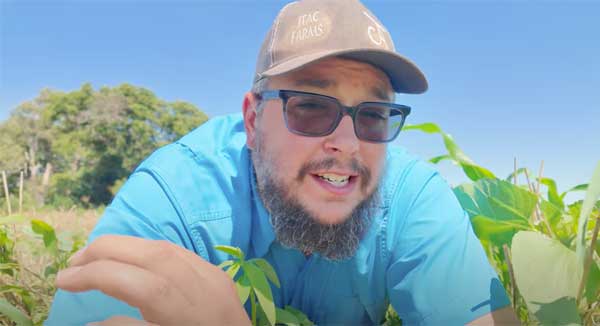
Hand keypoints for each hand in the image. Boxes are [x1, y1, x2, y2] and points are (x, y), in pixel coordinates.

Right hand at [56, 235, 249, 325]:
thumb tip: (88, 324)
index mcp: (192, 318)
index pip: (144, 285)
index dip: (99, 276)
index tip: (62, 281)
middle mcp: (209, 292)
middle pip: (156, 255)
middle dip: (108, 251)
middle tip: (72, 264)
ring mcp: (218, 280)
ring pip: (169, 248)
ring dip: (126, 247)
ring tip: (94, 258)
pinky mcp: (220, 276)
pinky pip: (180, 253)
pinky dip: (149, 251)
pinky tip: (130, 258)